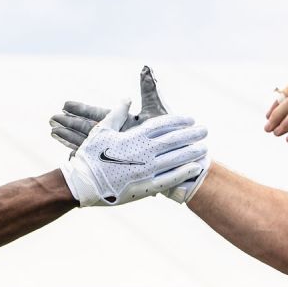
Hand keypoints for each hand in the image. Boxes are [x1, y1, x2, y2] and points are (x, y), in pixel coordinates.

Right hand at [61, 97, 207, 205]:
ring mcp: (146, 170)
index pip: (162, 125)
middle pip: (174, 140)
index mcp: (134, 137)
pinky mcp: (145, 187)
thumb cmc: (90, 156)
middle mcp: (143, 152)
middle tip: (205, 130)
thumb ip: (116, 114)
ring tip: (204, 148)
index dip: (178, 121)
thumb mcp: (101, 131)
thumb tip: (126, 99)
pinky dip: (184, 173)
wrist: (82, 184)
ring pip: (176, 159)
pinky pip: (169, 179)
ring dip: (191, 152)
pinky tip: (195, 168)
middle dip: (191, 135)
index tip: (190, 119)